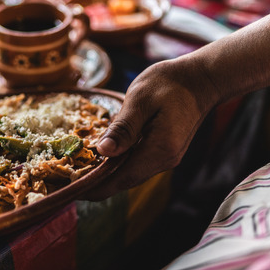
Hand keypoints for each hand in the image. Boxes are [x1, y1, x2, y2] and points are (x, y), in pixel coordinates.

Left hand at [85, 56, 216, 199]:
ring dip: (107, 174)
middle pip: (125, 180)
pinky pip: (138, 163)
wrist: (202, 78)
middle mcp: (164, 160)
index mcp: (158, 149)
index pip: (121, 179)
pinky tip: (103, 156)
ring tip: (79, 170)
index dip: (95, 188)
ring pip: (131, 173)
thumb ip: (122, 128)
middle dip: (97, 184)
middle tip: (67, 181)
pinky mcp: (165, 151)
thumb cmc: (170, 83)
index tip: (71, 191)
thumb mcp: (141, 99)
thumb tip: (102, 152)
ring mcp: (167, 157)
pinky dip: (119, 164)